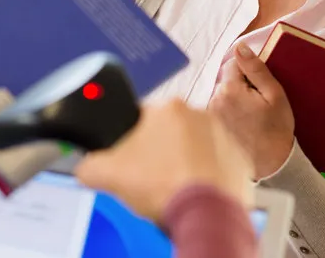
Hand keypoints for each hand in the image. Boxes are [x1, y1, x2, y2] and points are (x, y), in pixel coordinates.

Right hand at [75, 99, 251, 224]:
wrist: (207, 215)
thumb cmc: (164, 188)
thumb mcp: (108, 175)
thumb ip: (88, 164)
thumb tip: (84, 165)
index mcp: (167, 108)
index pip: (140, 119)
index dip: (131, 142)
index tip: (131, 161)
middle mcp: (199, 114)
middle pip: (168, 133)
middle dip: (158, 153)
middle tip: (150, 179)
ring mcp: (224, 136)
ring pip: (194, 147)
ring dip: (184, 163)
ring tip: (173, 189)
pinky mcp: (240, 159)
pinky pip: (217, 165)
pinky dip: (207, 177)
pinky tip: (195, 193)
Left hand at [208, 44, 294, 179]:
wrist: (271, 167)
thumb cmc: (276, 131)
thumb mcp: (274, 95)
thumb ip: (256, 69)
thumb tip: (240, 47)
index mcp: (229, 90)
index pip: (232, 64)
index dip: (248, 72)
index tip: (259, 88)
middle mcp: (213, 100)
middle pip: (225, 80)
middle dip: (239, 86)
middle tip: (257, 105)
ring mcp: (208, 116)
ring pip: (221, 95)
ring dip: (233, 100)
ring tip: (250, 118)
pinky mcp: (209, 128)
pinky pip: (218, 110)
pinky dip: (229, 114)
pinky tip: (242, 127)